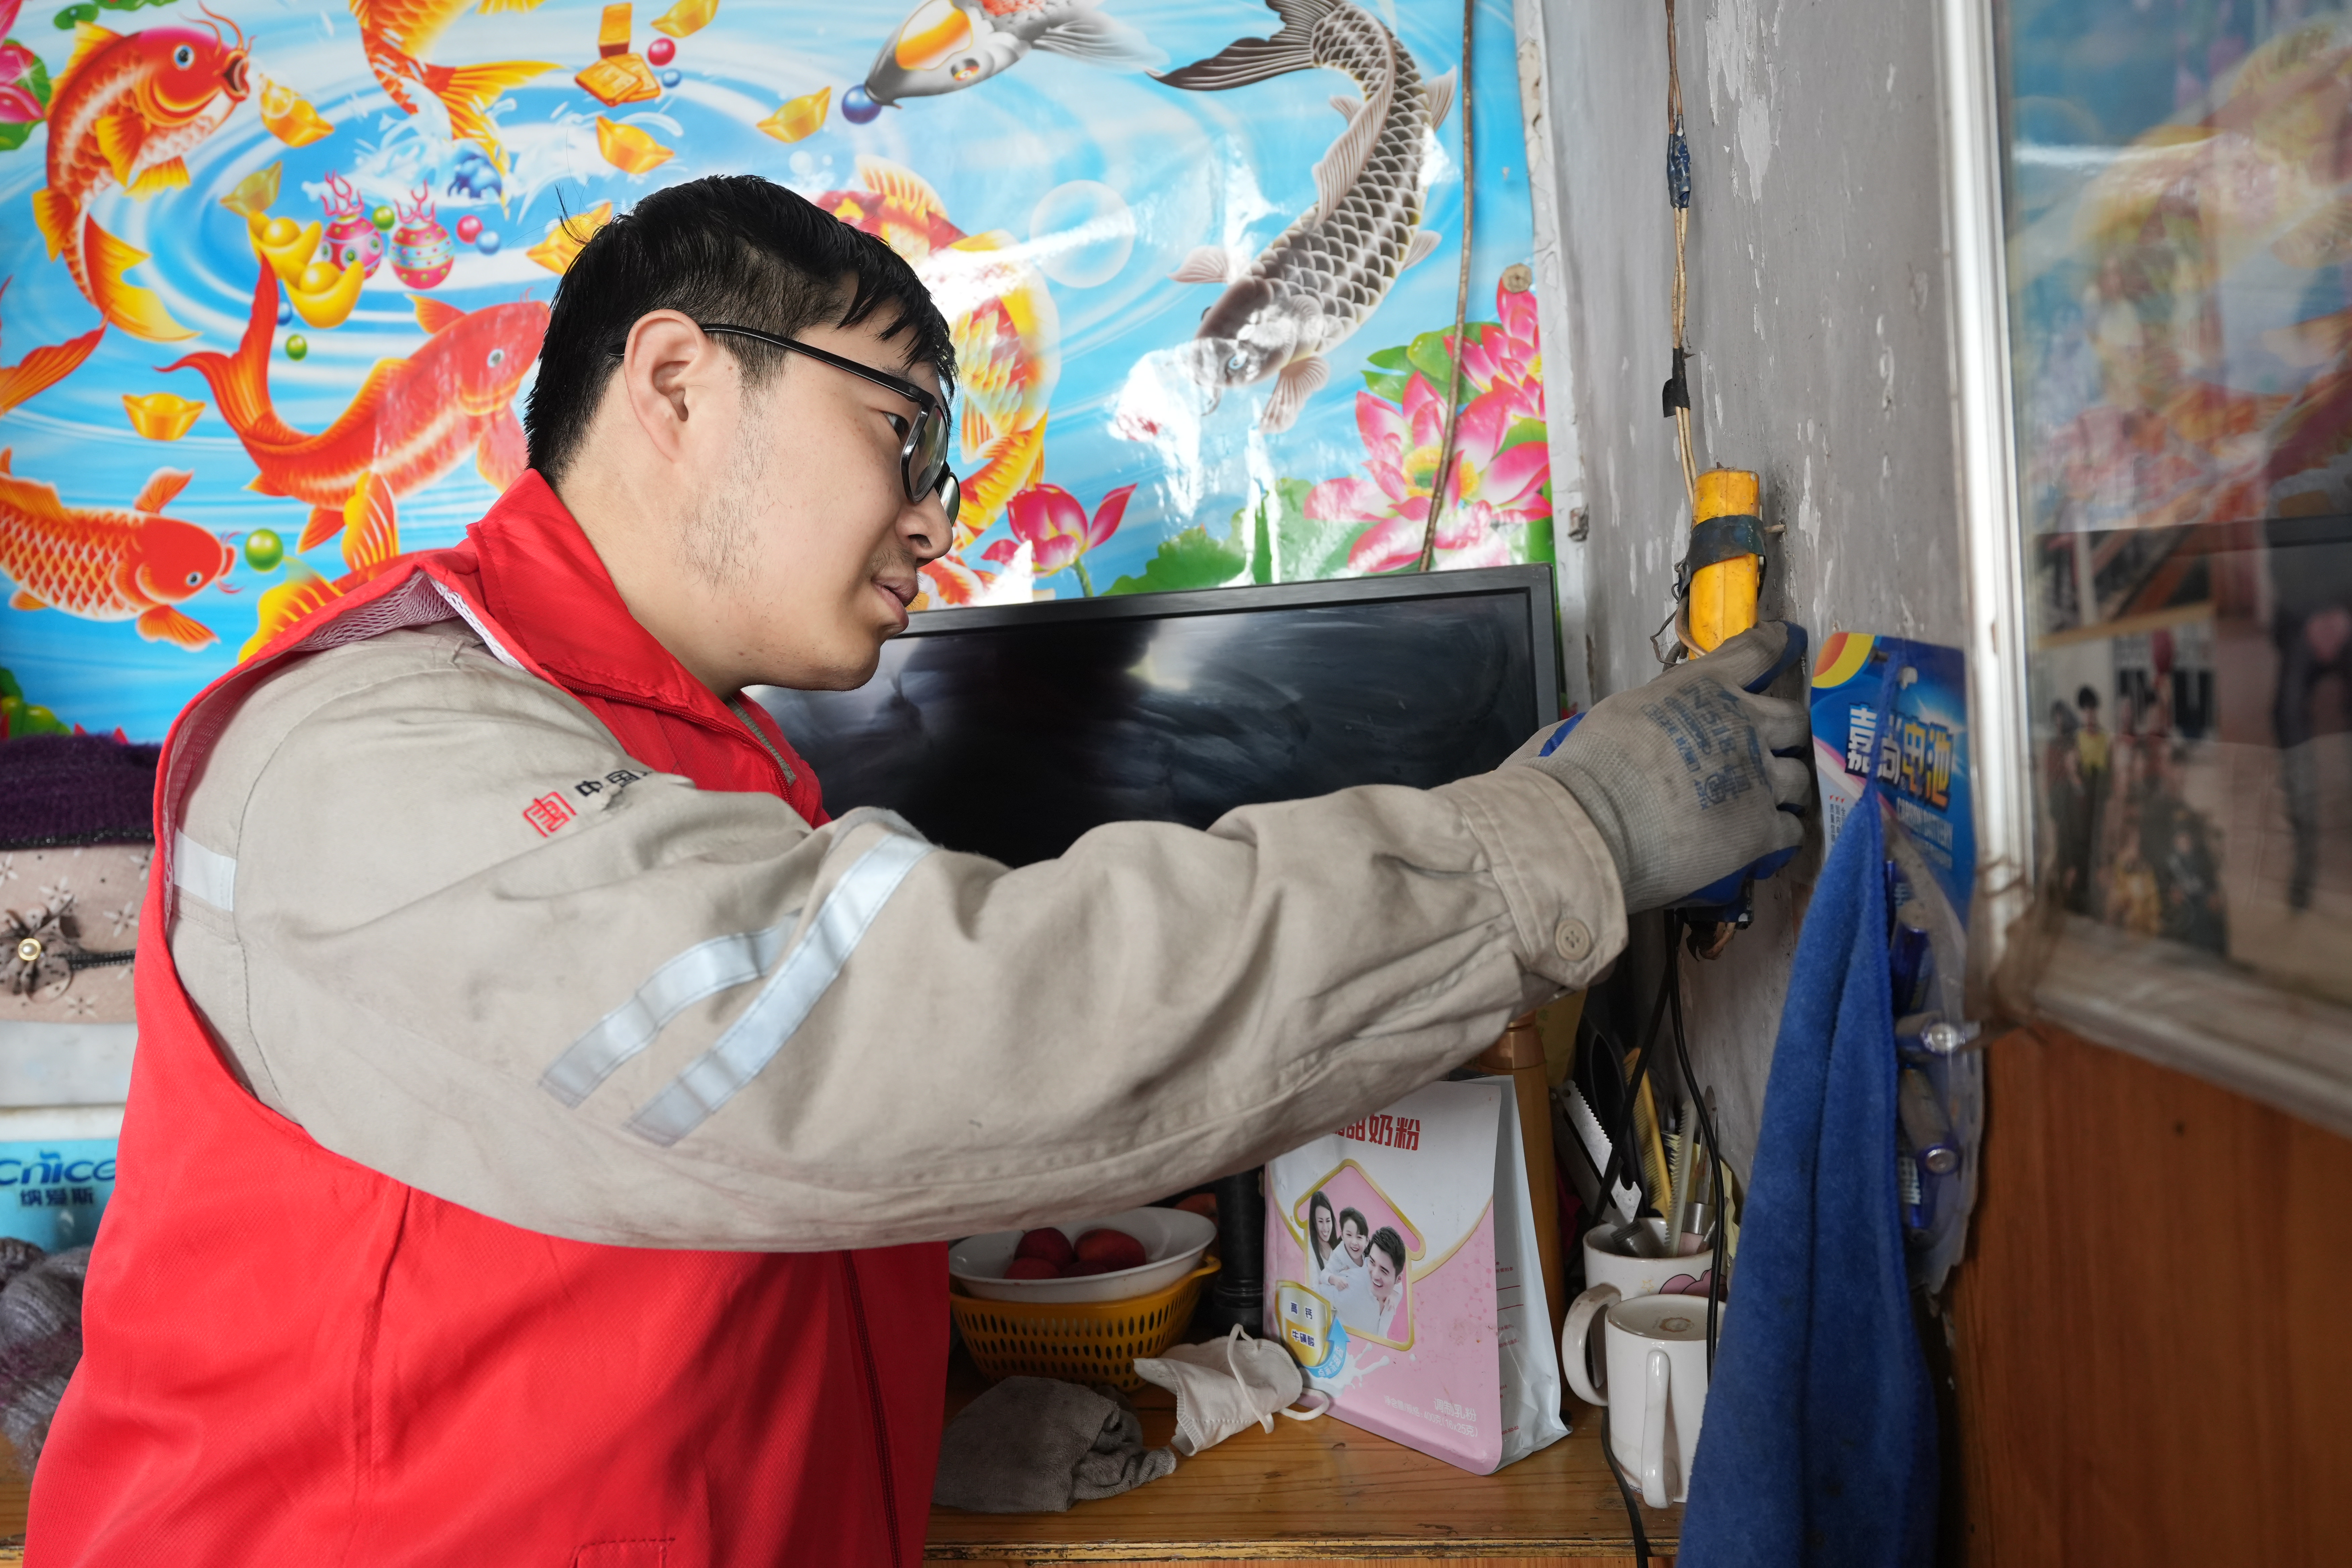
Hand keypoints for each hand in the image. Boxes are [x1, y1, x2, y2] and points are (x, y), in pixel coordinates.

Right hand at [1513, 623, 1811, 912]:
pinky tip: (1765, 841)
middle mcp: (1742, 726)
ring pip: (1799, 779)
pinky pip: (1792, 830)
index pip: (1755, 652)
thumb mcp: (1623, 710)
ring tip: (1767, 804)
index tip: (1789, 639)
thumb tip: (1633, 725)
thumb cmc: (1593, 764)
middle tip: (1772, 750)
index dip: (1778, 643)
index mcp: (1706, 689)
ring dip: (1785, 789)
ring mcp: (1758, 779)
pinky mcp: (1761, 829)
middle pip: (1794, 720)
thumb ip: (1654, 710)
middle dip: (1787, 735)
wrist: (1596, 819)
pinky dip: (1781, 834)